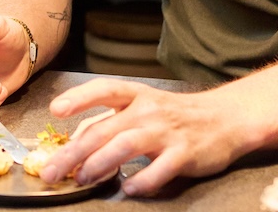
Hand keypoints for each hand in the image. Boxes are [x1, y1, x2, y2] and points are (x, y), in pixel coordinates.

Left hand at [41, 78, 250, 195]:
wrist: (225, 118)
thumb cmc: (175, 114)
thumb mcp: (142, 107)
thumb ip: (109, 120)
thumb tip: (76, 139)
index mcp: (136, 94)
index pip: (103, 89)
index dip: (78, 98)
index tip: (56, 110)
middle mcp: (148, 109)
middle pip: (104, 129)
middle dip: (74, 152)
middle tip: (52, 171)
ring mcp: (166, 131)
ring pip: (126, 145)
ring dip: (100, 164)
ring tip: (83, 179)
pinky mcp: (185, 153)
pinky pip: (159, 170)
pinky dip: (142, 181)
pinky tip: (128, 189)